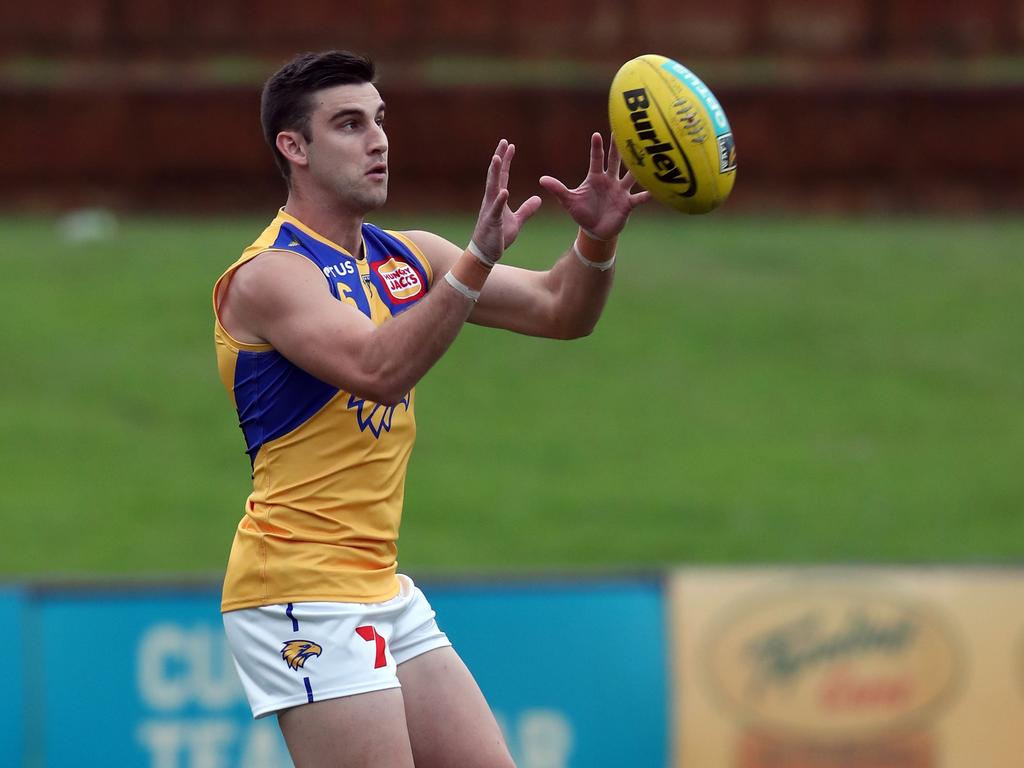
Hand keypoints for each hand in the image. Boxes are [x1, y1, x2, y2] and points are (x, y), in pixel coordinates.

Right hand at [471, 139, 542, 262]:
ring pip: (492, 187)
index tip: (510, 145)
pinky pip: (496, 209)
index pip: (502, 175)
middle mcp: (492, 200)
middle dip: (499, 158)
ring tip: (497, 158)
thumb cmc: (499, 236)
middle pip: (495, 175)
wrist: (486, 253)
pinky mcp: (492, 221)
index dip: (506, 160)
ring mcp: (490, 210)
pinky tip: (504, 191)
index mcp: (498, 198)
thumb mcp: (517, 221)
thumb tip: (538, 199)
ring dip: (494, 173)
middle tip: (503, 142)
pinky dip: (500, 200)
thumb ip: (527, 209)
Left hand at [539, 133, 650, 240]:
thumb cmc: (582, 213)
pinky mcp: (628, 204)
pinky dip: (647, 194)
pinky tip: (655, 189)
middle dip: (619, 147)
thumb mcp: (569, 201)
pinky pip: (639, 198)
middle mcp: (610, 180)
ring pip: (630, 176)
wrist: (595, 231)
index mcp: (595, 177)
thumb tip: (542, 179)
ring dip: (637, 167)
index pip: (596, 159)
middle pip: (616, 161)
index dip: (597, 148)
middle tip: (626, 130)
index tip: (597, 135)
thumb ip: (558, 189)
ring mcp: (620, 191)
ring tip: (646, 155)